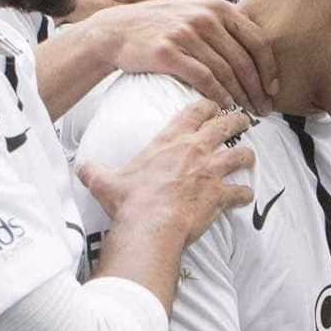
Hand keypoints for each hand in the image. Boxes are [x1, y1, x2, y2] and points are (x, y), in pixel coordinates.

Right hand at [66, 0, 279, 114]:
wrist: (117, 31)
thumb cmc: (159, 24)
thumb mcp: (191, 6)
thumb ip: (220, 17)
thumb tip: (253, 38)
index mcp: (216, 5)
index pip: (256, 39)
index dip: (269, 68)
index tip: (273, 88)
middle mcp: (204, 16)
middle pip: (244, 60)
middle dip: (258, 89)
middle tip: (264, 109)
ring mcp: (185, 33)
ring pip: (226, 72)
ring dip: (241, 97)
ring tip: (247, 114)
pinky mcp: (168, 52)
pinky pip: (204, 79)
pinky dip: (218, 96)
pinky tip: (225, 107)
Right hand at [77, 99, 254, 245]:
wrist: (149, 224)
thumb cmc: (129, 201)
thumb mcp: (105, 181)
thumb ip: (94, 170)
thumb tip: (81, 168)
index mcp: (170, 140)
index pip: (195, 111)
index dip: (207, 106)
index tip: (213, 107)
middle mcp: (196, 150)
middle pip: (226, 125)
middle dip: (237, 121)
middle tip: (243, 121)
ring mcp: (212, 171)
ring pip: (241, 154)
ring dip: (247, 156)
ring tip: (249, 158)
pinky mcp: (221, 194)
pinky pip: (241, 192)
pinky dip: (244, 195)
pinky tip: (245, 197)